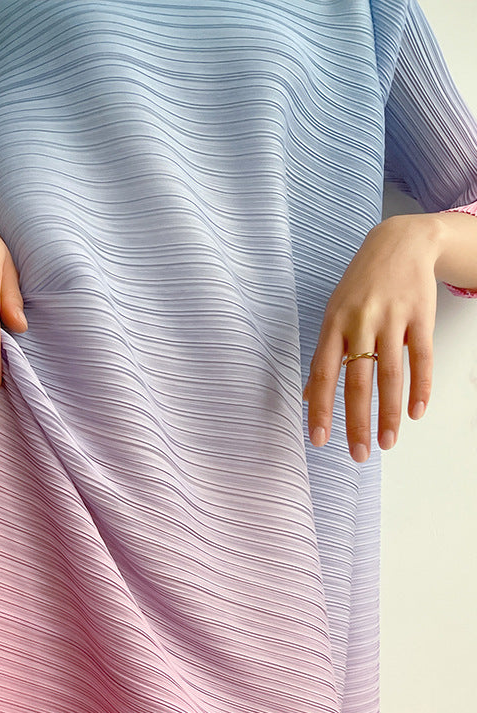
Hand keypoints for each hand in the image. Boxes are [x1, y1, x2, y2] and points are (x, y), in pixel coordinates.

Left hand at [304, 214, 440, 461]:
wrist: (398, 242)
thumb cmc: (359, 286)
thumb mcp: (333, 313)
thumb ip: (325, 355)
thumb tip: (307, 396)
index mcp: (332, 325)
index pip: (322, 374)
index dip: (320, 409)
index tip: (319, 440)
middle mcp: (359, 324)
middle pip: (357, 381)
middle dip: (356, 422)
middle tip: (358, 455)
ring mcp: (391, 320)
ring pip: (390, 375)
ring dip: (389, 414)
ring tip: (388, 443)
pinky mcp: (420, 316)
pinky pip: (420, 357)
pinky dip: (420, 387)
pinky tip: (416, 412)